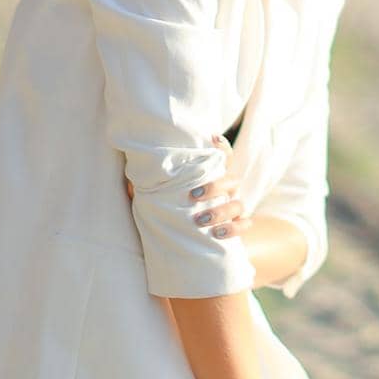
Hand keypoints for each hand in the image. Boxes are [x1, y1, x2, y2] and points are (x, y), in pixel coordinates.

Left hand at [123, 137, 248, 243]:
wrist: (191, 238)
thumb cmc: (178, 210)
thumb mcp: (167, 195)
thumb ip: (156, 186)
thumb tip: (134, 182)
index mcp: (214, 177)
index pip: (223, 157)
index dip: (221, 147)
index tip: (212, 139)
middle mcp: (228, 190)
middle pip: (232, 180)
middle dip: (215, 187)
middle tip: (194, 195)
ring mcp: (234, 208)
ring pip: (239, 204)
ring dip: (221, 212)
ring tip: (200, 220)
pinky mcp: (237, 226)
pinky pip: (245, 225)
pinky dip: (234, 228)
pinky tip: (217, 234)